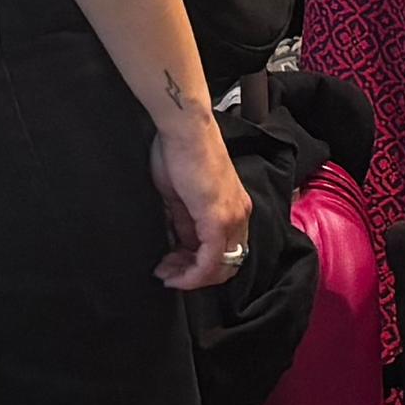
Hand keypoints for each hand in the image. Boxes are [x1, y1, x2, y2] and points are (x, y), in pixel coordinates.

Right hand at [151, 118, 254, 291]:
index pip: (224, 251)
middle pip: (226, 265)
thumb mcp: (180, 197)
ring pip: (220, 267)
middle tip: (167, 271)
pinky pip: (210, 261)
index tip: (171, 266)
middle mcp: (240, 215)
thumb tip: (181, 244)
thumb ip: (185, 223)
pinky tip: (173, 274)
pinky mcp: (218, 219)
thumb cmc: (178, 152)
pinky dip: (191, 275)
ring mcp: (232, 218)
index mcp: (234, 207)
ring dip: (190, 276)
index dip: (198, 266)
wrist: (185, 129)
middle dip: (194, 275)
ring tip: (164, 271)